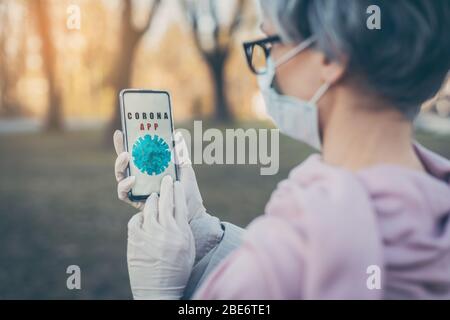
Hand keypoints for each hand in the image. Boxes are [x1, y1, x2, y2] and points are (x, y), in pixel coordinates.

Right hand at [113, 130, 207, 220]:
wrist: (190, 211)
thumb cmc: (186, 190)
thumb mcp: (184, 168)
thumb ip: (180, 152)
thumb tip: (177, 134)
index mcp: (149, 167)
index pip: (134, 153)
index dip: (125, 142)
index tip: (121, 131)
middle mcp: (140, 177)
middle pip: (124, 163)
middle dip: (119, 152)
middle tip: (124, 147)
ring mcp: (137, 189)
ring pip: (120, 176)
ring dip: (120, 166)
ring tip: (126, 158)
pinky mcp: (135, 202)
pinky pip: (123, 194)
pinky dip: (124, 185)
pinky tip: (132, 179)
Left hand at [127, 175, 194, 299]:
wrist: (159, 291)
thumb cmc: (177, 271)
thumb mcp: (187, 249)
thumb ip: (182, 229)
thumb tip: (177, 212)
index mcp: (181, 234)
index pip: (180, 205)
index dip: (178, 192)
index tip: (177, 183)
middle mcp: (166, 232)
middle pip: (166, 202)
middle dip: (166, 188)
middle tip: (166, 179)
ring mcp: (150, 235)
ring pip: (150, 209)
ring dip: (152, 200)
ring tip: (154, 196)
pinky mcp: (135, 240)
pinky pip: (136, 221)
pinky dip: (139, 218)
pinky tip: (143, 218)